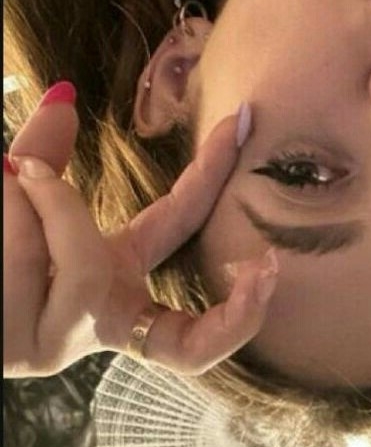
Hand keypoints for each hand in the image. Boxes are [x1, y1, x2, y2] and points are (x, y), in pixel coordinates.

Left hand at [3, 88, 277, 377]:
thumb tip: (63, 95)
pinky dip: (10, 213)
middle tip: (267, 268)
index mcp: (111, 280)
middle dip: (235, 312)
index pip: (180, 235)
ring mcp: (58, 344)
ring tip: (5, 177)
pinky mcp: (22, 351)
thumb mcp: (17, 196)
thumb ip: (43, 155)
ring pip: (77, 259)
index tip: (238, 122)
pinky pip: (29, 265)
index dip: (214, 183)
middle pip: (180, 325)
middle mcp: (94, 321)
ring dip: (35, 201)